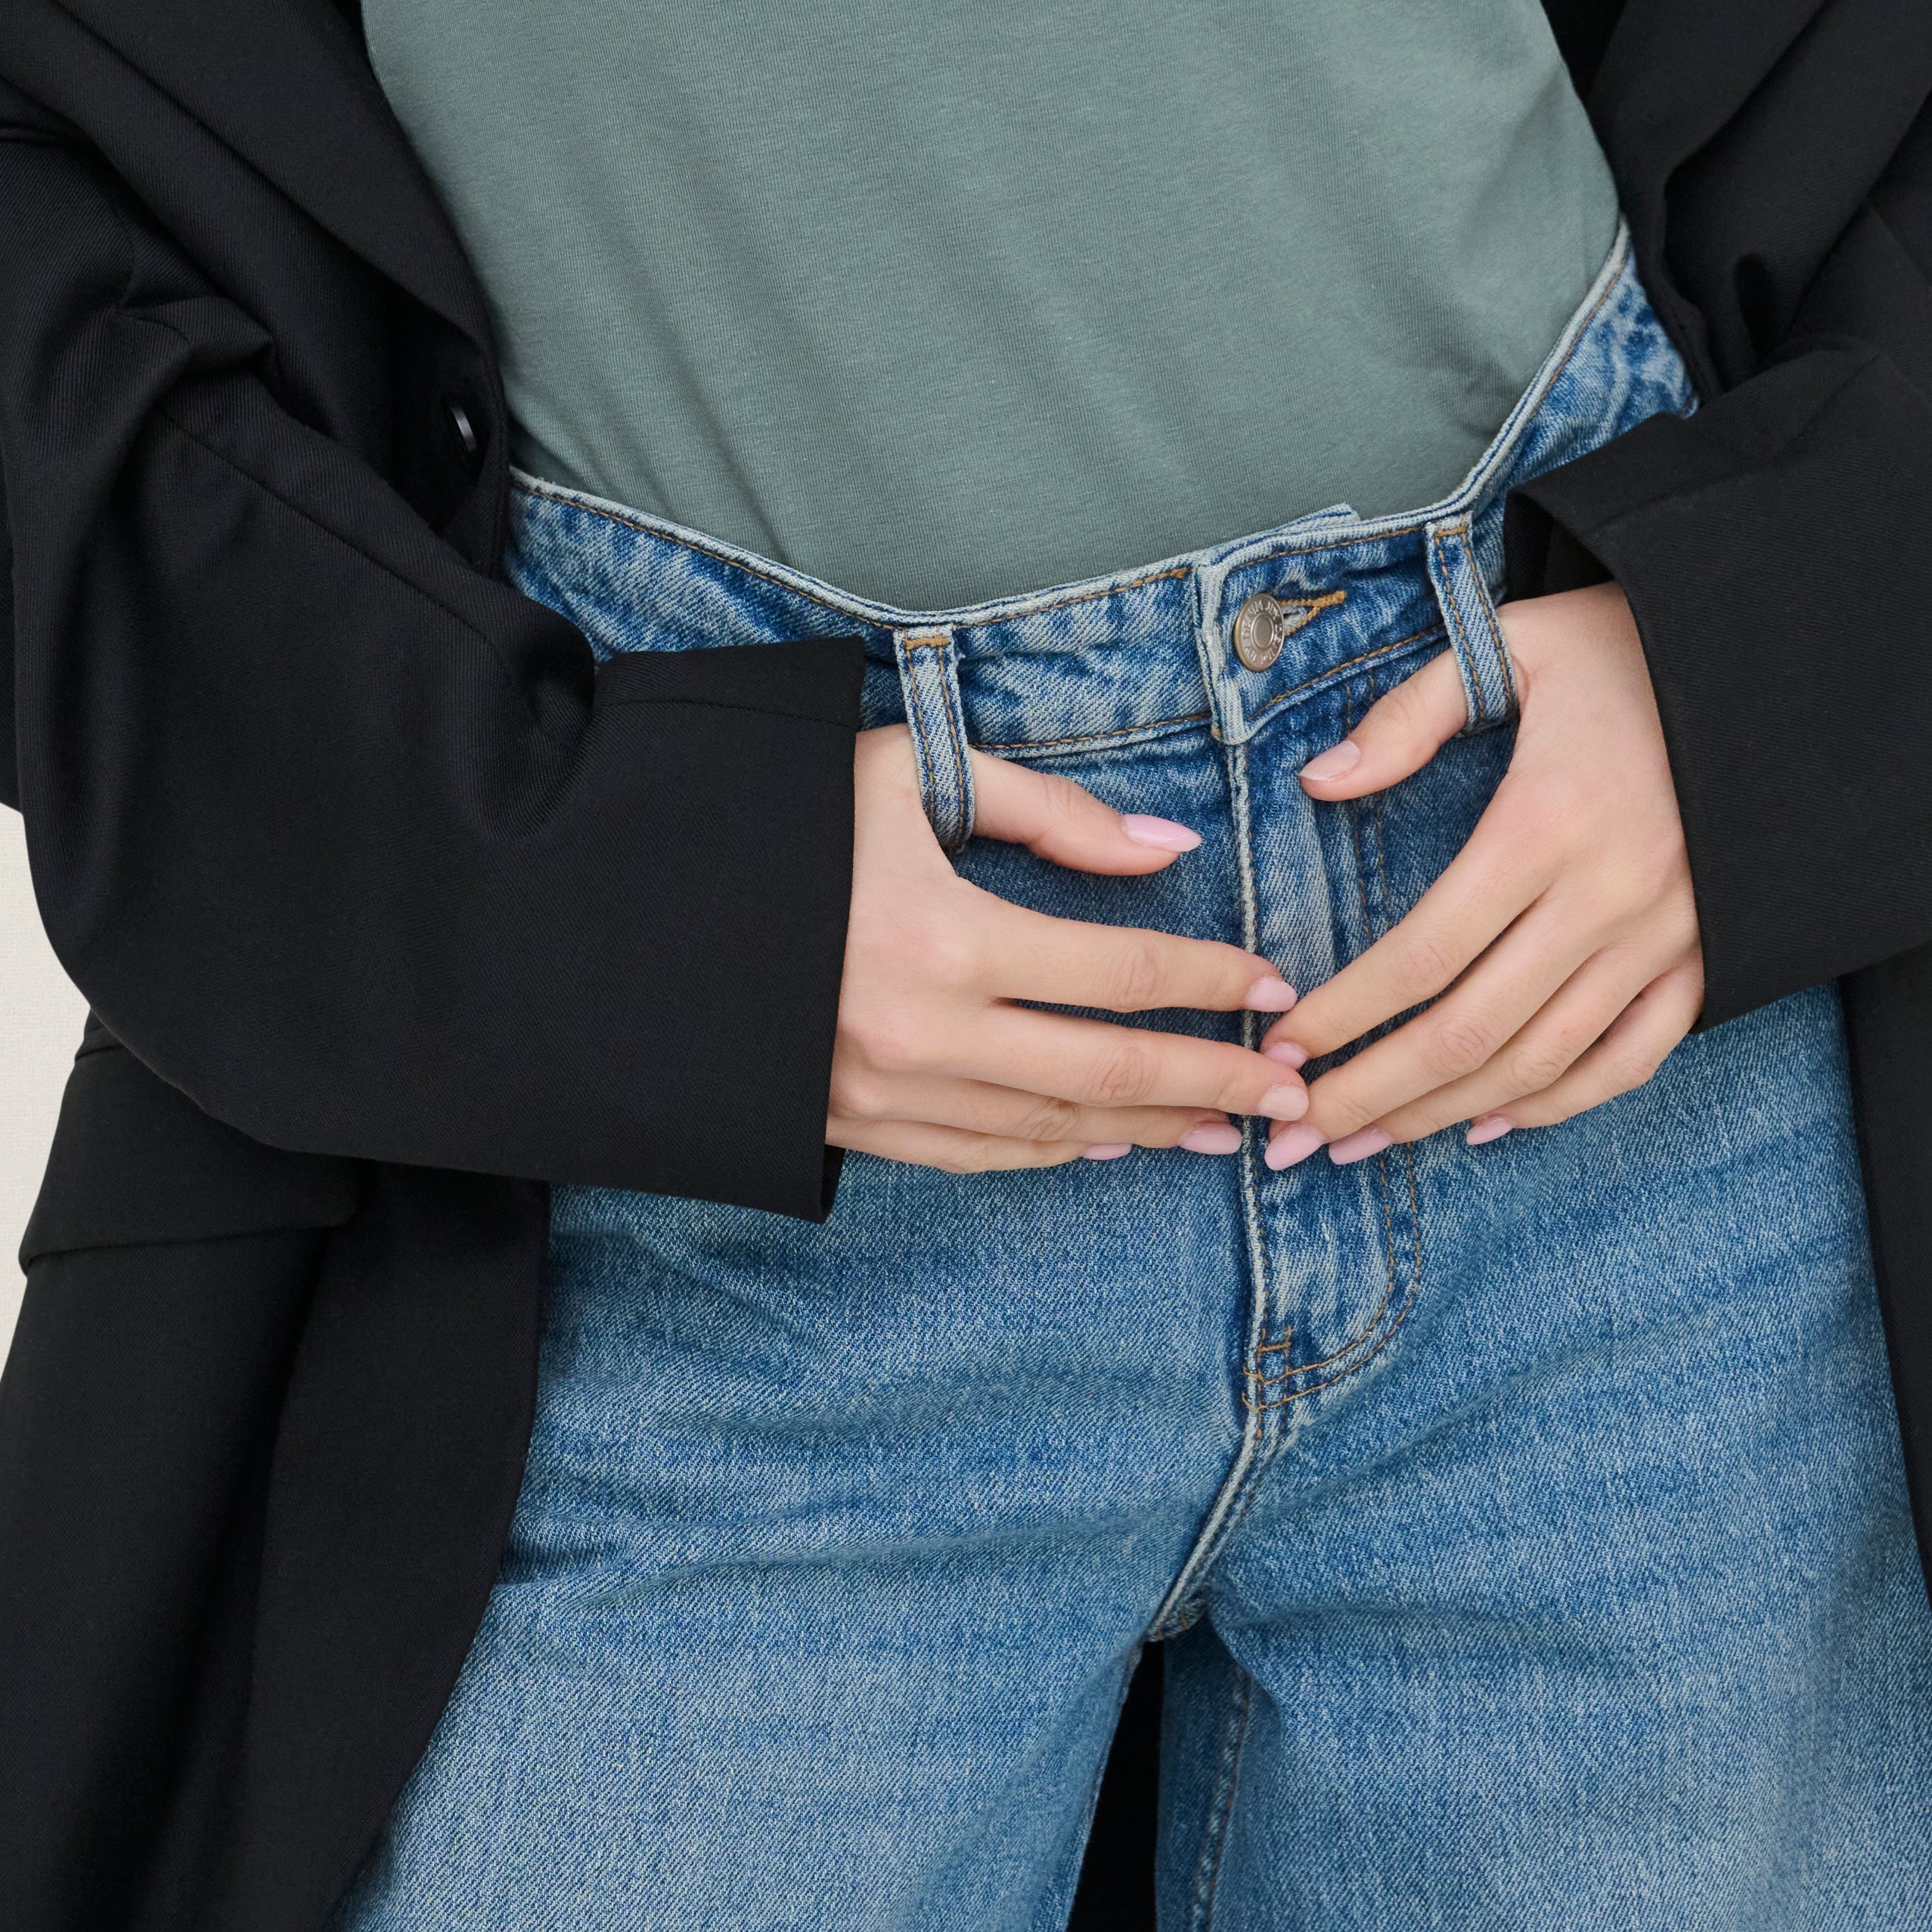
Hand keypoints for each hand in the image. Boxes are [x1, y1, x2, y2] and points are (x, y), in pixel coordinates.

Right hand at [830, 727, 1312, 1174]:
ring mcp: (885, 1095)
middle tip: (1293, 1094)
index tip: (1274, 987)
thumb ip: (1048, 810)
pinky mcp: (852, 1127)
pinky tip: (1108, 1145)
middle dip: (1212, 1081)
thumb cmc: (782, 817)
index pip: (1117, 969)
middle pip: (1106, 1071)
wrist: (638, 903)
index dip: (1206, 980)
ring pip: (1050, 1130)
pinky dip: (1055, 1155)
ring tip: (1221, 1126)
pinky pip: (978, 1156)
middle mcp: (922, 1033)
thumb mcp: (911, 775)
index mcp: (944, 937)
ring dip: (1147, 1129)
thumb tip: (1165, 844)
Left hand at [1257, 585, 1701, 1157]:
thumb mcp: (1508, 644)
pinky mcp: (1705, 958)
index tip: (1282, 1049)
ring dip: (1445, 1114)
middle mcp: (1607, 898)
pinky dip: (1558, 1105)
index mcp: (1547, 823)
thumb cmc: (1621, 646)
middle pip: (1470, 1030)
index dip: (1346, 1015)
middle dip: (1374, 1092)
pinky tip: (1488, 1123)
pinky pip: (1630, 1060)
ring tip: (1366, 1143)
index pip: (1423, 953)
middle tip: (1297, 1135)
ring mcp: (1664, 939)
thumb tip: (1321, 784)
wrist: (1770, 660)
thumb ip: (1410, 714)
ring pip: (1541, 1063)